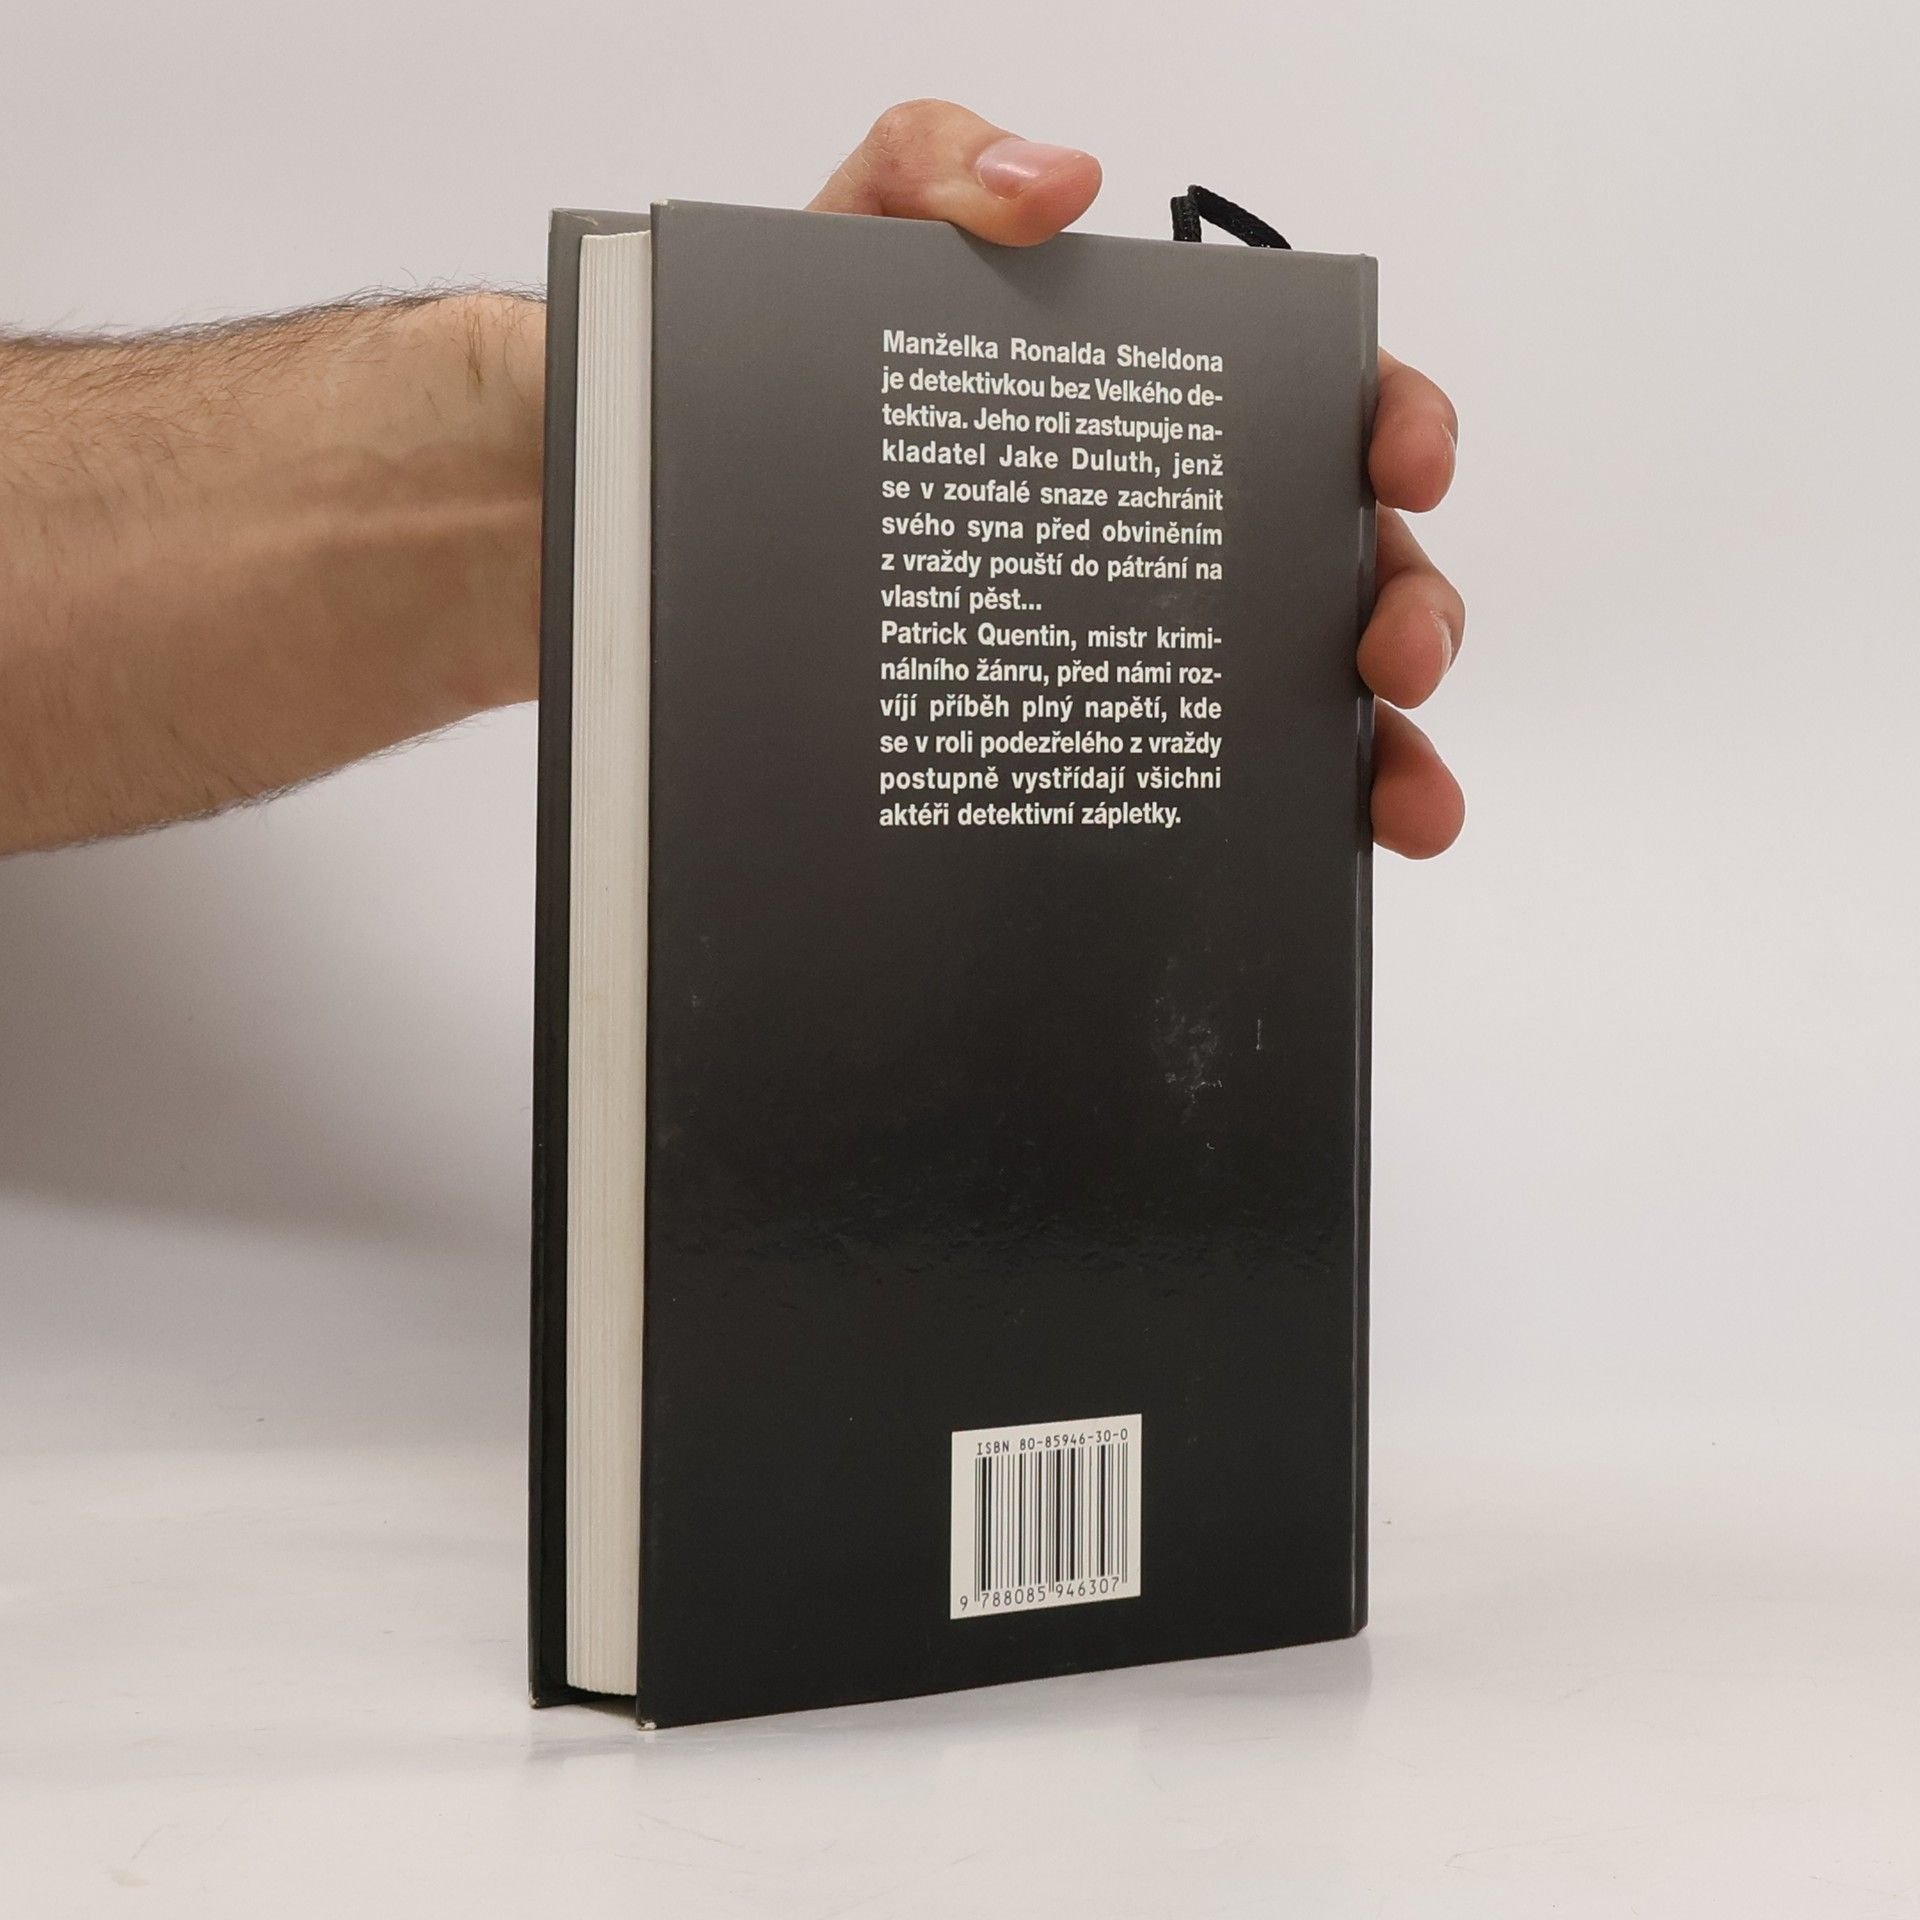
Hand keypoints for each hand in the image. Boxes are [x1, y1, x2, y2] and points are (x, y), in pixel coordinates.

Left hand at [812, 100, 1465, 857]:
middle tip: (1393, 657)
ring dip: (1390, 750)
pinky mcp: (1093, 742)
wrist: (681, 534)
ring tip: (1407, 802)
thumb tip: (1057, 183)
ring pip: (1314, 699)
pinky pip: (1219, 790)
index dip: (1391, 423)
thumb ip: (931, 171)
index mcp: (1157, 415)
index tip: (1402, 462)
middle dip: (1410, 609)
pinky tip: (1320, 859)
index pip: (1319, 403)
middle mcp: (1177, 535)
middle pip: (1348, 566)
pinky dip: (1295, 822)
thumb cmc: (787, 398)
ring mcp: (1146, 646)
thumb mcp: (838, 258)